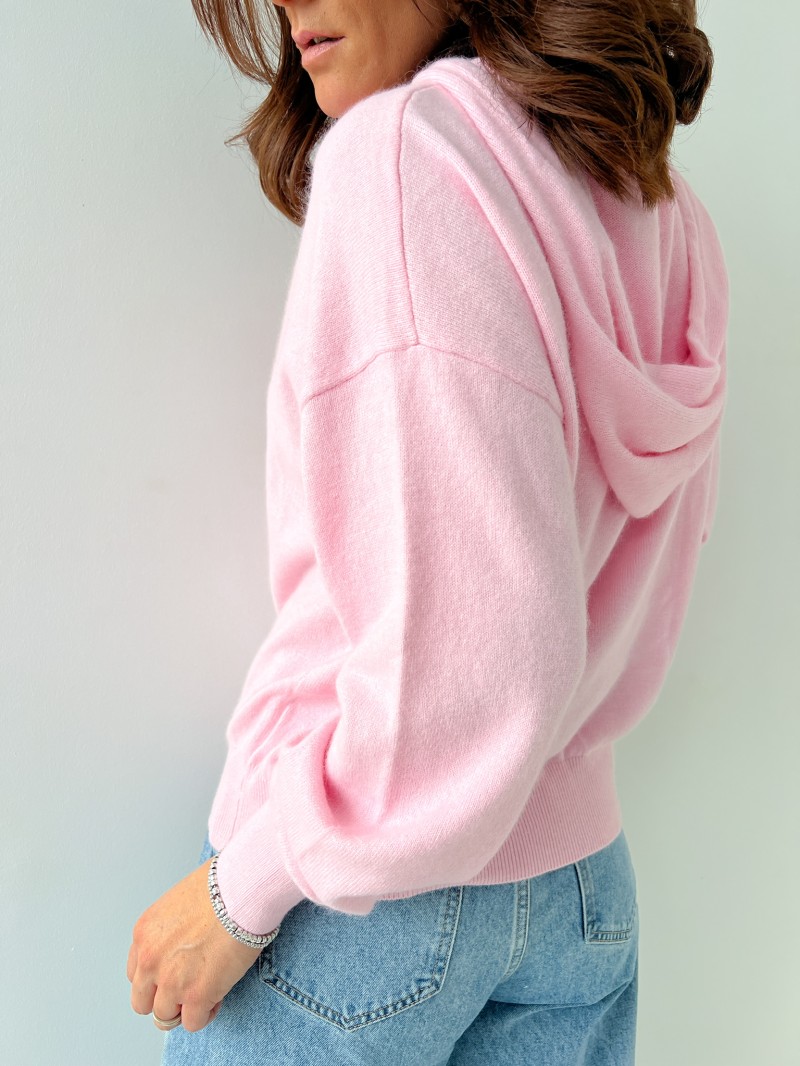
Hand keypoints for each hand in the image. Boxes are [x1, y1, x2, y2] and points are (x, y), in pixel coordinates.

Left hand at [127, 857, 262, 1032]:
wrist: (241, 890)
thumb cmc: (220, 887)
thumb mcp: (178, 903)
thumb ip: (171, 931)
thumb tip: (183, 947)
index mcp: (144, 935)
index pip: (137, 973)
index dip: (158, 976)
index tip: (176, 972)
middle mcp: (150, 961)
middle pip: (143, 1001)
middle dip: (165, 997)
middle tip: (188, 987)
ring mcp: (171, 981)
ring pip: (165, 1016)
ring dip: (185, 1007)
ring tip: (208, 989)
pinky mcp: (197, 995)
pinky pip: (193, 1023)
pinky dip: (205, 1014)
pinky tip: (218, 995)